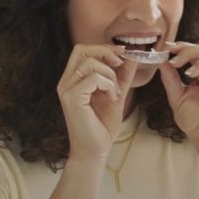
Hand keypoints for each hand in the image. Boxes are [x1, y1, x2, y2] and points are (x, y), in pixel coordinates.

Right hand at [57, 43, 138, 161]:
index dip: (103, 47)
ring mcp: (66, 90)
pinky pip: (93, 78)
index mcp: (72, 80)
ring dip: (110, 75)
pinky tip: (112, 99)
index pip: (82, 50)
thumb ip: (122, 75)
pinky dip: (108, 85)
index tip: (122, 53)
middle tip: (119, 64)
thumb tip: (132, 55)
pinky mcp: (72, 98)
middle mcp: (65, 82)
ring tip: (115, 93)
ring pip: (90, 63)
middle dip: (105, 52)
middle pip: (81, 49)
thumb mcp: (116, 94)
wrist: (96, 150)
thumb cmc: (102, 126)